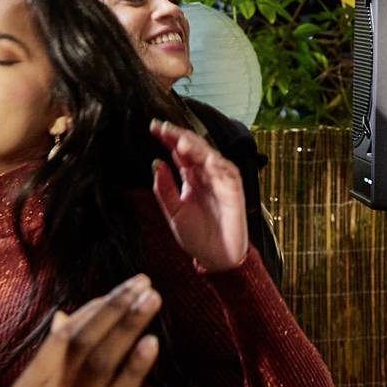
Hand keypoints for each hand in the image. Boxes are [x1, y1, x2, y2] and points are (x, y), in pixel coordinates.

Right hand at [0, 275, 161, 386]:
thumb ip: (47, 358)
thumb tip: (65, 317)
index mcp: (32, 381)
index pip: (65, 335)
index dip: (94, 310)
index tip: (118, 291)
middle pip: (86, 340)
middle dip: (115, 307)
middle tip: (142, 283)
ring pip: (104, 361)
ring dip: (128, 326)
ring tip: (151, 299)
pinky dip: (134, 370)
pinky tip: (151, 345)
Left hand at [150, 119, 247, 270]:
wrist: (216, 258)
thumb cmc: (197, 237)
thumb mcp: (173, 211)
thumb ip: (164, 188)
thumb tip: (156, 163)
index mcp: (191, 178)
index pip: (179, 152)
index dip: (168, 138)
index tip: (153, 128)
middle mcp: (206, 175)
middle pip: (193, 148)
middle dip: (179, 136)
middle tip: (163, 128)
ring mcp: (220, 180)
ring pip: (209, 155)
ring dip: (196, 146)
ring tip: (180, 141)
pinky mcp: (234, 189)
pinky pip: (226, 170)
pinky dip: (216, 162)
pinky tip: (204, 157)